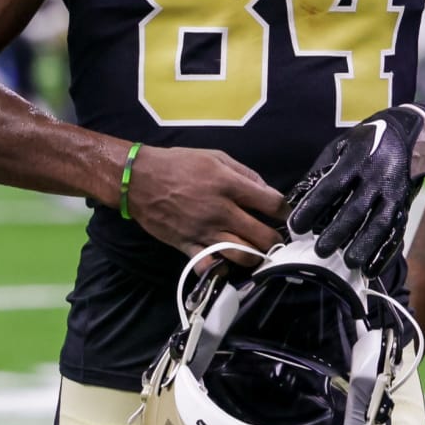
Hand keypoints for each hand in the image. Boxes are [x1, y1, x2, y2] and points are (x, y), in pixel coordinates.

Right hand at [122, 144, 287, 264]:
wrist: (138, 180)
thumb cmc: (180, 164)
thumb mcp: (216, 157)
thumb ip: (244, 173)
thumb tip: (266, 189)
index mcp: (229, 185)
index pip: (271, 203)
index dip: (285, 211)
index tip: (286, 214)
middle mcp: (220, 212)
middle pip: (262, 235)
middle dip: (275, 240)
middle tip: (277, 239)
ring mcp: (204, 232)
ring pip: (241, 255)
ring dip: (256, 257)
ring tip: (259, 253)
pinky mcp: (187, 245)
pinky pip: (210, 265)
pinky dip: (222, 267)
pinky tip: (228, 262)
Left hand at [286, 106, 424, 276]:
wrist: (405, 135)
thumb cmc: (364, 143)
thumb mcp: (340, 147)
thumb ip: (319, 172)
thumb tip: (293, 199)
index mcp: (357, 160)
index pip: (332, 186)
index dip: (313, 206)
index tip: (296, 226)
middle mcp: (377, 177)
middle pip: (357, 208)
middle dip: (339, 231)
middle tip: (320, 251)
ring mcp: (394, 193)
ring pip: (380, 223)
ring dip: (365, 245)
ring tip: (348, 263)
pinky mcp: (404, 206)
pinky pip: (396, 232)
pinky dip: (385, 252)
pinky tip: (372, 268)